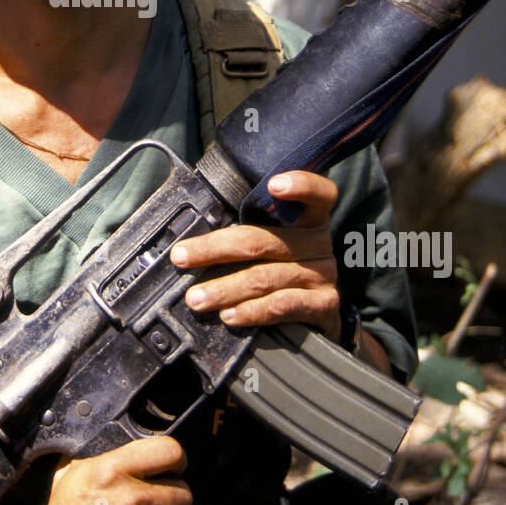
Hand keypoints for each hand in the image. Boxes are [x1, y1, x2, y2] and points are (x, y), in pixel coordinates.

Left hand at [171, 170, 342, 341]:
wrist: (316, 320)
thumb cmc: (283, 271)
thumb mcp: (274, 245)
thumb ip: (245, 236)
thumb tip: (190, 244)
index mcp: (308, 220)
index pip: (317, 194)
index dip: (301, 185)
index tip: (274, 184)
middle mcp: (319, 243)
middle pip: (262, 240)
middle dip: (214, 248)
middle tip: (181, 257)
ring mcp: (323, 275)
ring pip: (265, 277)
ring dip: (224, 289)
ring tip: (196, 298)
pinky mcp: (323, 306)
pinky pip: (281, 306)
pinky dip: (252, 311)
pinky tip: (230, 315)